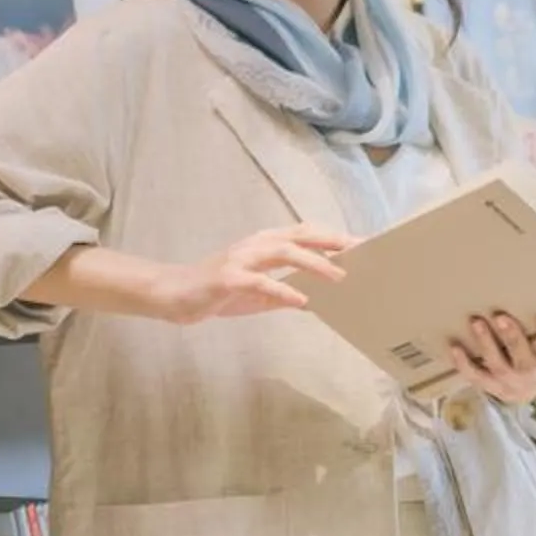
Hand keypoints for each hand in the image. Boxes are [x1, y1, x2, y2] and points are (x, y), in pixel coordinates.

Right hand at [153, 224, 355, 323]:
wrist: (172, 295)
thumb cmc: (216, 293)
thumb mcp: (258, 295)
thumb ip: (286, 293)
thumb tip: (317, 300)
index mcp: (263, 244)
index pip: (304, 234)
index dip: (333, 237)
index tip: (363, 244)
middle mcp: (254, 245)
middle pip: (299, 235)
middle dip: (331, 242)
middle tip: (361, 251)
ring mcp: (240, 259)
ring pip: (283, 253)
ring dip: (314, 263)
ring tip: (339, 277)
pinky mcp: (227, 278)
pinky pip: (260, 282)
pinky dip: (283, 289)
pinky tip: (302, 299)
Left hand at [451, 311, 535, 406]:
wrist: (534, 380)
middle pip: (527, 364)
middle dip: (513, 339)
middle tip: (500, 317)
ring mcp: (515, 385)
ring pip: (500, 369)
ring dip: (486, 345)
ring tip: (476, 323)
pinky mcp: (494, 388)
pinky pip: (477, 378)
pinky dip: (465, 364)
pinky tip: (456, 347)